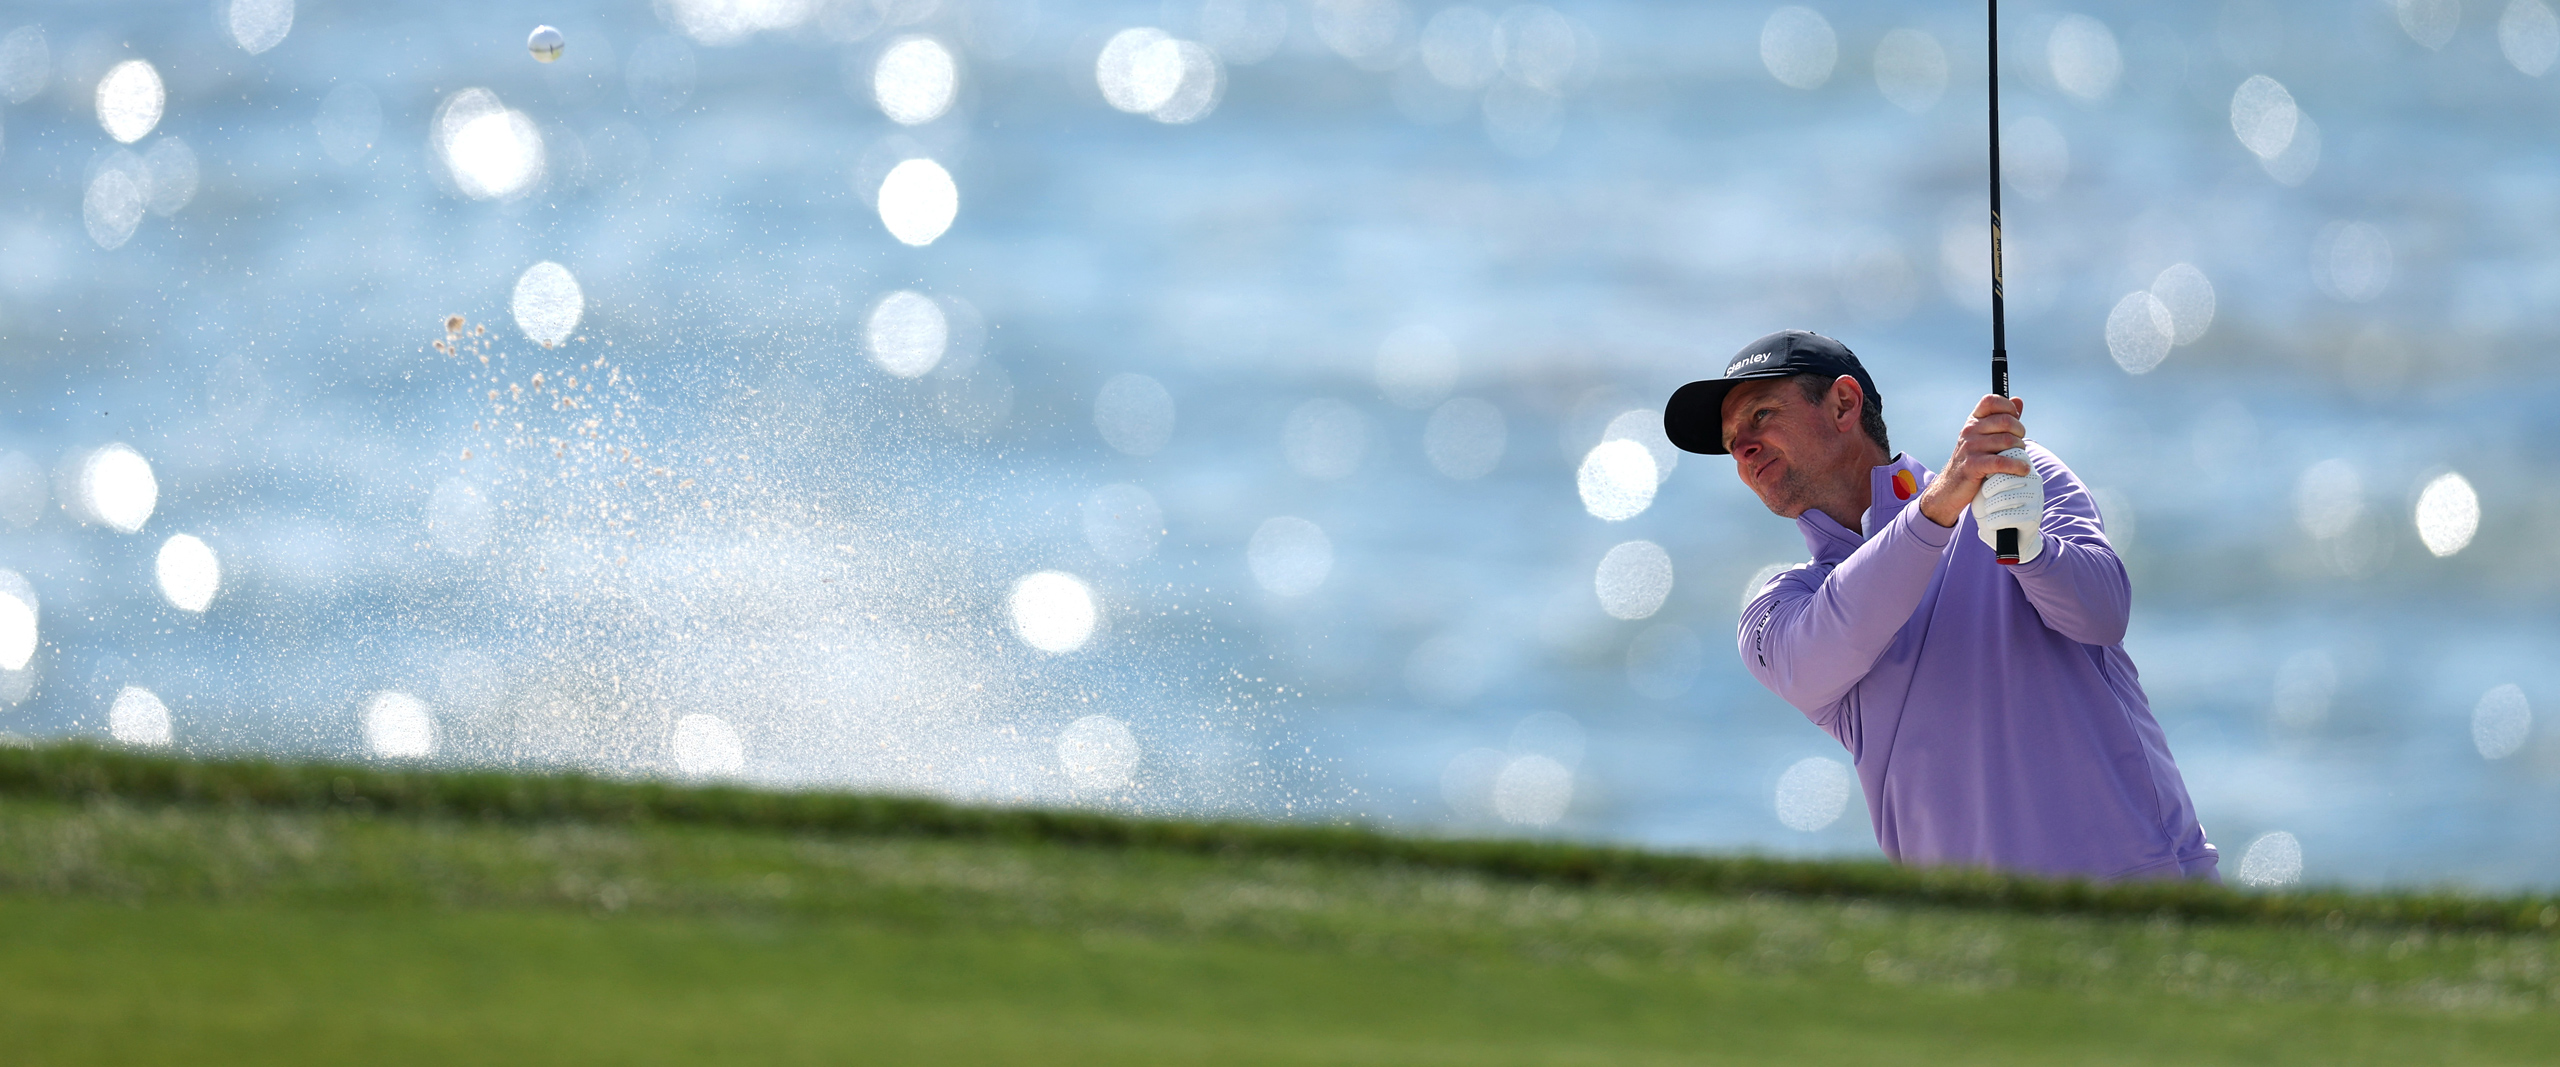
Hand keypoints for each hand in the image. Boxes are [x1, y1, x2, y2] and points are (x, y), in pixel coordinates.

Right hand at [1916, 395, 2030, 527]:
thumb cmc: (1974, 461)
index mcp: (1973, 422)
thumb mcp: (1985, 438)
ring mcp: (1970, 448)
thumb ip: (2002, 419)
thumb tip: (2018, 401)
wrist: (1950, 488)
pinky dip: (2017, 466)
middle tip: (2019, 443)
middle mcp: (1970, 431)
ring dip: (2020, 450)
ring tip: (2019, 457)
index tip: (2014, 419)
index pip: (1991, 401)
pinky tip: (2022, 469)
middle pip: (2005, 421)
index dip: (2008, 407)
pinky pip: (2002, 462)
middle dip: (2020, 432)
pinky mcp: (1973, 466)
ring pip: (2007, 441)